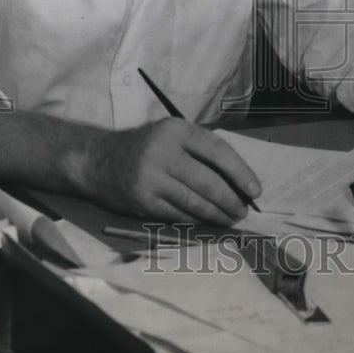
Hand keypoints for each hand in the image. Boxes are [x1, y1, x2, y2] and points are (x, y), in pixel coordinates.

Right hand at [80, 117, 261, 224]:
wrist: (98, 160)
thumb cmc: (145, 147)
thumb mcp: (171, 135)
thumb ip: (200, 150)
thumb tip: (238, 181)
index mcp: (176, 129)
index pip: (217, 151)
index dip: (240, 173)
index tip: (254, 191)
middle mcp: (163, 151)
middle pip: (208, 181)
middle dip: (231, 201)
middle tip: (242, 212)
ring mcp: (151, 177)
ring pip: (195, 202)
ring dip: (217, 215)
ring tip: (230, 220)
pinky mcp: (142, 200)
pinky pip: (178, 215)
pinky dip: (196, 221)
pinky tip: (206, 223)